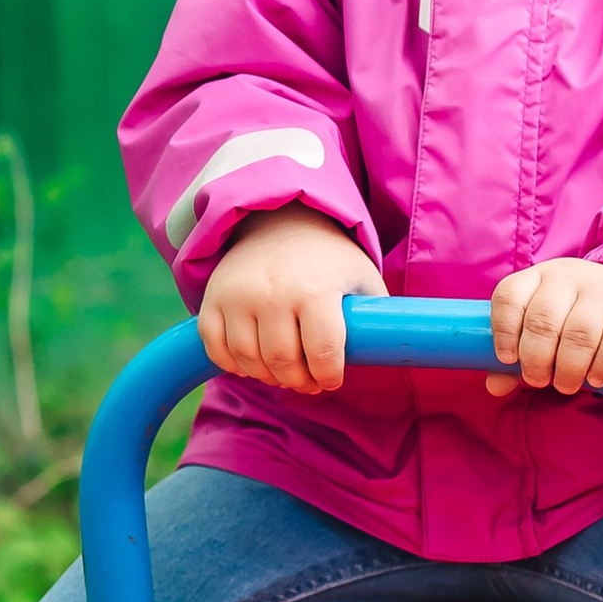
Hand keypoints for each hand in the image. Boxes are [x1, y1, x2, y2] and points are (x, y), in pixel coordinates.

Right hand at [198, 205, 386, 393]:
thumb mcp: (363, 279)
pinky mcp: (212, 298)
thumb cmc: (329, 258)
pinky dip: (231, 363)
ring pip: (247, 359)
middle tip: (307, 381)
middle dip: (298, 381)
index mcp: (315, 291)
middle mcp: (272, 293)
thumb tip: (390, 353)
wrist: (280, 220)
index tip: (330, 380)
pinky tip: (251, 362)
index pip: (322, 353)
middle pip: (282, 362)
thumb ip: (377, 316)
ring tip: (281, 372)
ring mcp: (237, 295)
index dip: (328, 376)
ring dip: (266, 375)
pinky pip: (215, 346)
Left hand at [487, 259, 602, 396]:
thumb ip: (517, 352)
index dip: (503, 332)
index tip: (507, 360)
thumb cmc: (575, 314)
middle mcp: (568, 276)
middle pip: (543, 321)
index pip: (509, 297)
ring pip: (579, 333)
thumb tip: (495, 387)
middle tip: (538, 380)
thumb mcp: (545, 324)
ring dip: (568, 368)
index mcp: (537, 277)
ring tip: (565, 386)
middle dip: (536, 359)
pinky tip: (596, 380)